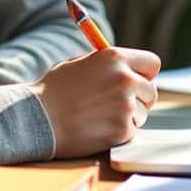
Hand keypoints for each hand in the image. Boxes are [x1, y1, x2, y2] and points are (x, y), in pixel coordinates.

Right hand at [32, 47, 160, 157]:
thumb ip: (107, 65)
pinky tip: (98, 128)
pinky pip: (132, 130)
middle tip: (119, 103)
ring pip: (142, 113)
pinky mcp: (123, 129)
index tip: (138, 80)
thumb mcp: (79, 64)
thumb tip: (127, 68)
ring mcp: (126, 105)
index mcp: (115, 57)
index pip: (152, 63)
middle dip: (139, 98)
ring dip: (128, 116)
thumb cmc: (54, 91)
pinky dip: (119, 132)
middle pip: (151, 91)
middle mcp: (126, 79)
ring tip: (101, 116)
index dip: (145, 73)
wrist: (38, 119)